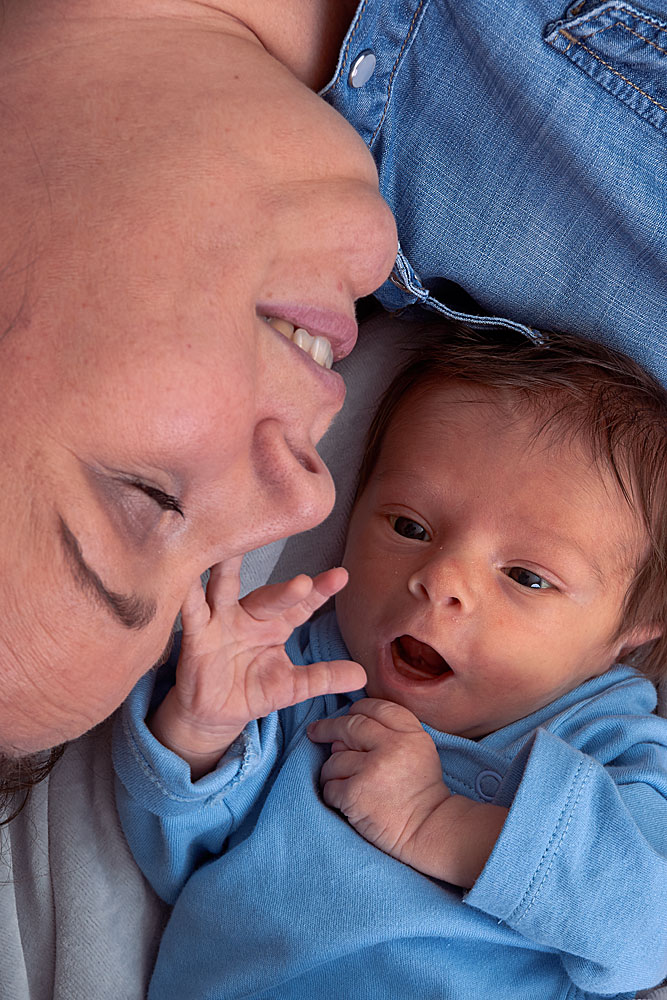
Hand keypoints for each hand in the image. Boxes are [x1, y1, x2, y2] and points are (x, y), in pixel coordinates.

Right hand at [149, 558, 365, 776]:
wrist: (212, 715)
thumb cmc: (252, 691)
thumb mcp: (292, 687)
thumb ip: (324, 677)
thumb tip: (363, 676)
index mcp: (276, 624)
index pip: (301, 605)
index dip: (320, 591)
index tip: (341, 577)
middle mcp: (249, 615)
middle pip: (269, 597)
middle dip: (284, 590)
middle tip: (302, 583)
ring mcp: (221, 621)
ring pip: (223, 588)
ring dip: (226, 569)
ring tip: (230, 550)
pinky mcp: (195, 634)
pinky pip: (190, 610)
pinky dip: (185, 593)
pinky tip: (185, 576)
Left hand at [308, 698, 450, 865]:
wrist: (428, 829)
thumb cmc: (420, 790)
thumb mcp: (419, 749)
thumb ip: (391, 731)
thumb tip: (348, 724)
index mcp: (410, 733)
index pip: (376, 707)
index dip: (358, 710)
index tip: (347, 716)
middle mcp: (392, 746)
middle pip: (350, 725)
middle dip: (328, 728)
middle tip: (316, 732)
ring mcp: (372, 769)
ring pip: (335, 758)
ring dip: (333, 770)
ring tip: (345, 781)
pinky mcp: (355, 793)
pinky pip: (330, 784)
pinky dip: (332, 792)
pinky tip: (345, 800)